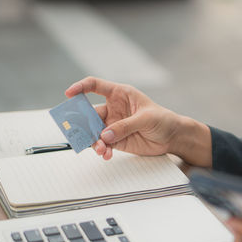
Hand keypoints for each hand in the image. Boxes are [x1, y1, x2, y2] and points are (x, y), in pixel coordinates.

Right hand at [65, 77, 211, 165]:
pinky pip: (102, 144)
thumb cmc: (163, 120)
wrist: (172, 137)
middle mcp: (113, 109)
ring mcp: (113, 125)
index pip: (96, 86)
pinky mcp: (116, 140)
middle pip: (89, 113)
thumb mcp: (146, 119)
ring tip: (100, 149)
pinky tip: (106, 154)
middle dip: (81, 123)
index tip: (69, 94)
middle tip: (78, 132)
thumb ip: (126, 125)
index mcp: (120, 94)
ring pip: (93, 131)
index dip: (81, 87)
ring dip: (92, 140)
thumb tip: (105, 135)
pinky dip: (101, 150)